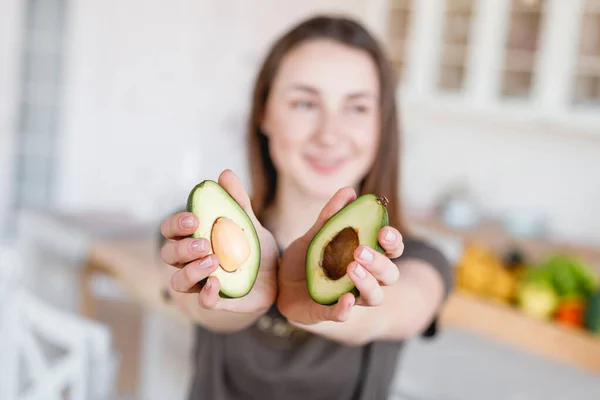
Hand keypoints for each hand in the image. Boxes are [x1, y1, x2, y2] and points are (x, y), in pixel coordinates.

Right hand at [160, 169, 277, 313]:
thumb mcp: (247, 220)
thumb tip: (225, 174)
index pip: (170, 230)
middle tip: (204, 244)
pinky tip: (216, 284)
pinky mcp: (218, 300)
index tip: (194, 219)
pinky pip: (203, 303)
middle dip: (182, 249)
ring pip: (178, 282)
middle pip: (169, 255)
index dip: (176, 224)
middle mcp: (190, 262)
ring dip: (191, 272)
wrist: (275, 274)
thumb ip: (236, 200)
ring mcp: (201, 283)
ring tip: (213, 261)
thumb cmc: (252, 245)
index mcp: (192, 238)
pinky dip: (206, 295)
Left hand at [277, 187, 403, 324]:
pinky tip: (345, 300)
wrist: (281, 284)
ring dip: (367, 283)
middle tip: (361, 251)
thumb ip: (332, 215)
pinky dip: (346, 309)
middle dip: (380, 263)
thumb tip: (349, 191)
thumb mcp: (317, 233)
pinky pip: (343, 315)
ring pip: (374, 297)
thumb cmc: (309, 258)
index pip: (391, 250)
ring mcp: (350, 298)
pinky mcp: (330, 312)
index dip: (393, 242)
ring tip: (352, 268)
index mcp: (367, 257)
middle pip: (389, 275)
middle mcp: (365, 279)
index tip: (383, 232)